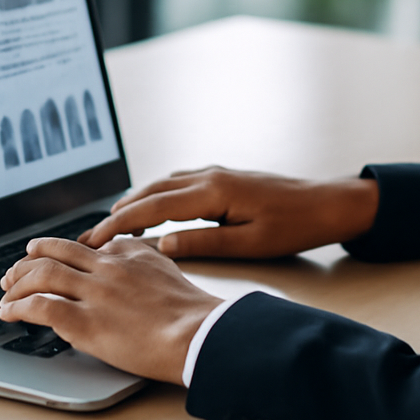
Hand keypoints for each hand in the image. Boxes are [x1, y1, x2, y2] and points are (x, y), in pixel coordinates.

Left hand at [0, 236, 220, 383]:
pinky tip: (9, 313)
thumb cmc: (192, 314)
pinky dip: (18, 307)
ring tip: (6, 292)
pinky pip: (39, 306)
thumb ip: (142, 265)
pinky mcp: (85, 321)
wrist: (199, 333)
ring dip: (17, 283)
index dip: (58, 254)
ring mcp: (94, 293)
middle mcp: (106, 267)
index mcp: (127, 253)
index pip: (83, 247)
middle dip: (28, 261)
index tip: (48, 261)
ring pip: (41, 275)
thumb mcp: (167, 271)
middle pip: (54, 254)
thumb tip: (125, 271)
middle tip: (14, 272)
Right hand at [77, 166, 379, 258]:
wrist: (329, 203)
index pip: (152, 207)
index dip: (118, 224)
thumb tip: (162, 246)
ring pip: (162, 184)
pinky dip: (155, 196)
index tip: (92, 239)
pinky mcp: (223, 178)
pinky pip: (177, 183)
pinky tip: (150, 210)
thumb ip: (204, 243)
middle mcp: (209, 176)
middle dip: (117, 213)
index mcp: (213, 192)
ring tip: (110, 225)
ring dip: (134, 202)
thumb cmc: (296, 225)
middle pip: (149, 191)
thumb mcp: (250, 244)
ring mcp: (216, 173)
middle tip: (90, 235)